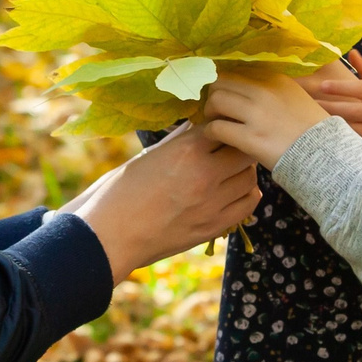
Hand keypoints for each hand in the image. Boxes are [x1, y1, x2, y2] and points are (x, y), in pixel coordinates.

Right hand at [62, 124, 260, 278]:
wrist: (110, 235)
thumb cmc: (120, 192)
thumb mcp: (148, 156)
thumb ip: (178, 141)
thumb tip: (197, 125)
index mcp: (185, 150)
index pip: (222, 126)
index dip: (220, 127)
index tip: (214, 131)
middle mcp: (204, 173)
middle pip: (244, 150)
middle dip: (237, 147)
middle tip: (226, 150)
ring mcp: (212, 202)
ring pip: (250, 176)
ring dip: (242, 170)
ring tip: (228, 171)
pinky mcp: (214, 226)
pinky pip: (248, 203)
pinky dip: (246, 193)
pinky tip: (232, 191)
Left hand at [200, 73, 330, 168]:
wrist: (326, 155)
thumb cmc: (312, 129)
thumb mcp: (296, 96)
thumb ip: (273, 89)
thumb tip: (248, 89)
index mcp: (275, 79)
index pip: (237, 71)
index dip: (225, 83)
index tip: (223, 94)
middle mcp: (264, 91)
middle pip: (221, 82)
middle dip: (213, 95)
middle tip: (214, 110)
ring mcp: (256, 114)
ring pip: (215, 101)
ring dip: (209, 112)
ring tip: (214, 122)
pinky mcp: (250, 138)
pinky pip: (216, 128)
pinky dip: (210, 132)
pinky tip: (214, 138)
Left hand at [299, 49, 361, 163]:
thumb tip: (352, 52)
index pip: (360, 89)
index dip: (341, 88)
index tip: (322, 85)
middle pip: (351, 111)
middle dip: (329, 107)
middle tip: (309, 103)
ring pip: (350, 129)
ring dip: (331, 124)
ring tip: (311, 118)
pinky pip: (354, 143)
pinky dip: (339, 138)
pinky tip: (323, 134)